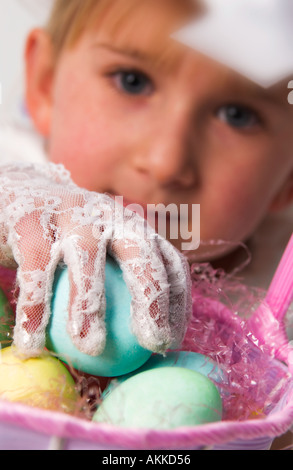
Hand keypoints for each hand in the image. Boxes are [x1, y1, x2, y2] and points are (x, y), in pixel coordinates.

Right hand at [0, 163, 191, 356]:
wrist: (20, 196)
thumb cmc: (66, 240)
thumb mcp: (100, 253)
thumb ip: (119, 285)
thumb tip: (137, 351)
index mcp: (133, 226)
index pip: (168, 261)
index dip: (178, 302)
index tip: (172, 341)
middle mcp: (109, 215)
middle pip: (141, 252)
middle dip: (152, 297)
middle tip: (152, 342)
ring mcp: (71, 213)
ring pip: (87, 256)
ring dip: (90, 304)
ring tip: (91, 348)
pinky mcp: (32, 219)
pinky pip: (36, 268)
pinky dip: (35, 307)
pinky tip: (33, 342)